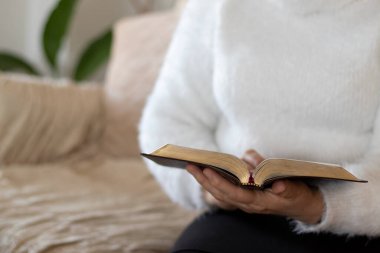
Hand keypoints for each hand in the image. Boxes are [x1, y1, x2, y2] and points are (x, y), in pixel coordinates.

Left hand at [186, 150, 324, 223]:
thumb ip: (285, 187)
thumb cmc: (297, 196)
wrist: (302, 206)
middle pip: (221, 194)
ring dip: (205, 181)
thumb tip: (274, 183)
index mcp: (258, 202)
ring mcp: (245, 201)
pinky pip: (225, 191)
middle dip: (204, 180)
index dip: (219, 183)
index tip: (207, 171)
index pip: (234, 193)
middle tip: (190, 165)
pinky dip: (214, 182)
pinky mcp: (245, 196)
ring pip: (220, 193)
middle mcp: (248, 204)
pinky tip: (206, 173)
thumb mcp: (295, 191)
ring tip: (193, 167)